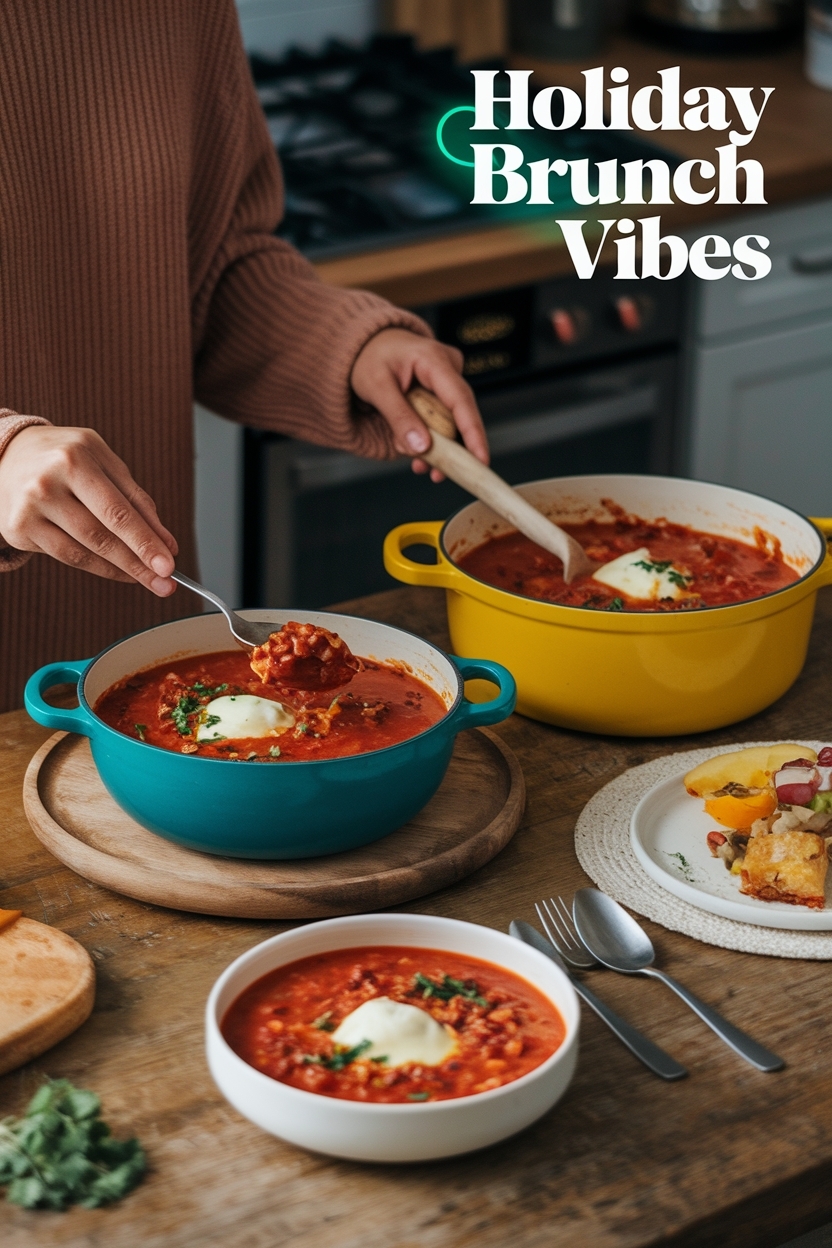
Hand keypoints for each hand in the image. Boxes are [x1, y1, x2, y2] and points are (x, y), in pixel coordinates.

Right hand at [0, 426, 177, 594]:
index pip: (117, 510)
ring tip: (146, 579)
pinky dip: (97, 567)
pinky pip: (66, 557)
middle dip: (138, 563)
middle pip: (100, 535)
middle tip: (165, 583)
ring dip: (121, 570)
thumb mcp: (104, 462)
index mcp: (75, 459)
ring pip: (84, 551)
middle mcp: (47, 483)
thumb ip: (136, 499)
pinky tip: (118, 571)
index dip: (145, 541)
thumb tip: (165, 541)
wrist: (8, 454)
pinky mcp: (18, 529)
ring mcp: (29, 509)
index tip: (168, 564)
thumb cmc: (66, 458)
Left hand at [350, 328, 487, 481]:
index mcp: (433, 360)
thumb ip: (398, 416)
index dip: (473, 432)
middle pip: (459, 415)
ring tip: (420, 466)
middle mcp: (448, 368)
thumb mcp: (376, 386)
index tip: (481, 459)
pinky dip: (431, 438)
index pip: (461, 399)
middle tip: (438, 474)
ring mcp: (447, 381)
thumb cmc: (369, 358)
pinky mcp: (441, 393)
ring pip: (451, 422)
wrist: (366, 345)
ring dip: (437, 447)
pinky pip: (442, 420)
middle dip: (450, 448)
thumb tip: (422, 447)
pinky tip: (418, 454)